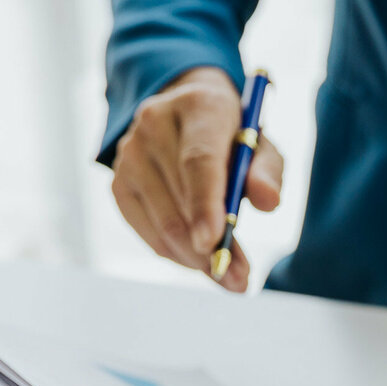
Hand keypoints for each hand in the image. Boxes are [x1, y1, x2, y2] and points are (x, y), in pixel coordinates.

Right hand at [111, 66, 284, 289]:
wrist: (187, 115)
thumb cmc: (232, 137)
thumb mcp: (261, 146)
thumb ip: (267, 171)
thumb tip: (269, 202)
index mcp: (198, 106)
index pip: (198, 161)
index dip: (205, 205)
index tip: (215, 243)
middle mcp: (155, 124)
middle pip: (180, 199)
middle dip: (210, 248)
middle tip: (238, 279)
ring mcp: (129, 153)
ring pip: (162, 223)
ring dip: (196, 259)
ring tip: (226, 275)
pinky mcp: (118, 182)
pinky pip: (147, 232)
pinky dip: (175, 253)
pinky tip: (198, 259)